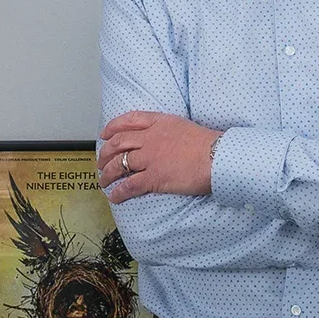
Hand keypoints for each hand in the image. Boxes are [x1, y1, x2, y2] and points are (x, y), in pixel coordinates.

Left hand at [97, 111, 219, 204]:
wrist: (218, 157)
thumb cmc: (209, 144)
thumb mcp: (184, 127)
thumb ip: (168, 130)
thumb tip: (163, 140)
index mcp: (159, 122)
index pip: (129, 120)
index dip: (113, 127)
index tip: (105, 134)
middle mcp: (150, 138)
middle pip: (118, 143)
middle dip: (105, 153)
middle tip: (100, 161)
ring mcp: (150, 158)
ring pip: (119, 164)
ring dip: (107, 174)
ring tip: (103, 181)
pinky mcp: (154, 177)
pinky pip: (129, 185)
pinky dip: (118, 191)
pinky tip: (114, 197)